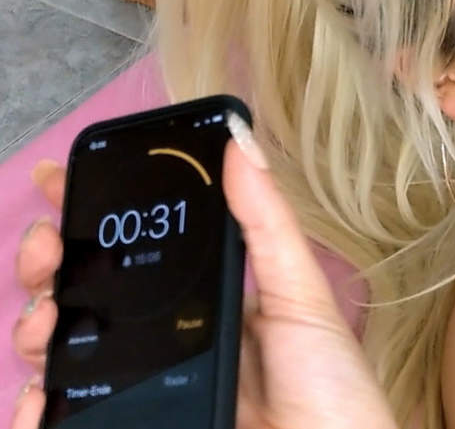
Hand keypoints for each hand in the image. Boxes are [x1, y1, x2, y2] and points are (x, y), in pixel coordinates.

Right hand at [12, 135, 396, 428]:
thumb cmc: (329, 386)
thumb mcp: (299, 295)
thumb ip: (267, 224)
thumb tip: (240, 142)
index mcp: (208, 300)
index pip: (141, 249)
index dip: (94, 215)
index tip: (59, 179)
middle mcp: (173, 338)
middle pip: (91, 295)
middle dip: (52, 266)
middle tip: (44, 254)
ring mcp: (152, 386)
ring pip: (69, 351)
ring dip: (37, 330)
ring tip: (41, 325)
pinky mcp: (137, 423)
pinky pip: (73, 416)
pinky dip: (38, 407)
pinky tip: (35, 396)